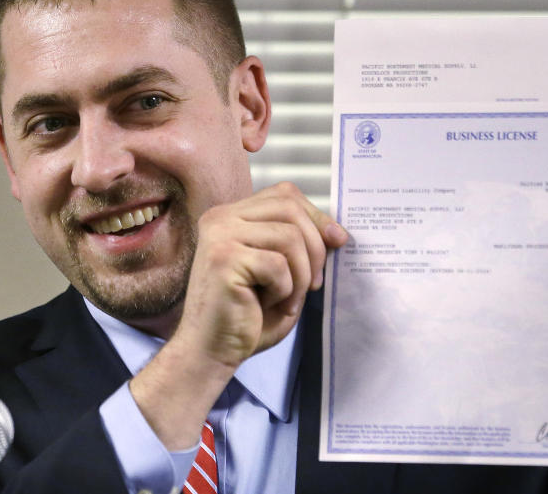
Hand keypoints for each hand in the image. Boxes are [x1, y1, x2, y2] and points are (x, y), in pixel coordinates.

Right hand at [173, 181, 347, 368]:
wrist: (211, 352)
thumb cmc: (247, 316)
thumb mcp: (283, 273)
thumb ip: (302, 246)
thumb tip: (336, 232)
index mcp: (232, 216)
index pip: (284, 194)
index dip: (315, 216)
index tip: (336, 242)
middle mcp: (221, 218)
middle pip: (290, 208)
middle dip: (316, 247)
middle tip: (314, 284)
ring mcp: (219, 236)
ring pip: (289, 236)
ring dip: (302, 274)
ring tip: (289, 299)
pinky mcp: (223, 259)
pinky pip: (278, 264)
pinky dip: (285, 289)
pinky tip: (268, 304)